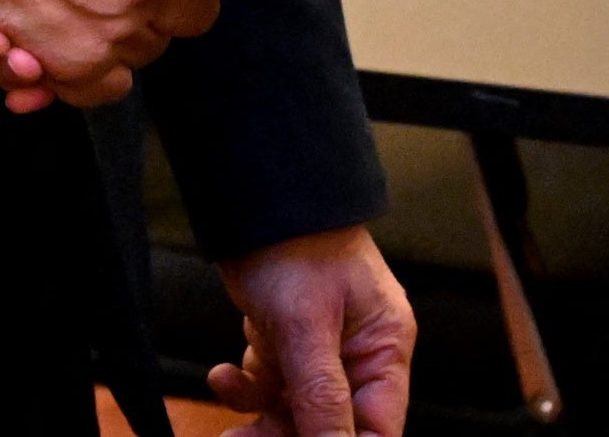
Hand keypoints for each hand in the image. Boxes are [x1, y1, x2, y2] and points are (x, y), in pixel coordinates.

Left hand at [210, 226, 414, 436]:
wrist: (253, 196)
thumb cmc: (294, 240)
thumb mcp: (306, 324)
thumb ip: (322, 395)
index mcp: (383, 346)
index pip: (378, 428)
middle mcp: (358, 353)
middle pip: (334, 425)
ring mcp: (322, 349)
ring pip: (297, 413)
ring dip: (262, 423)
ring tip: (231, 432)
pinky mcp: (288, 342)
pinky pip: (271, 386)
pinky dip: (246, 389)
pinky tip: (224, 376)